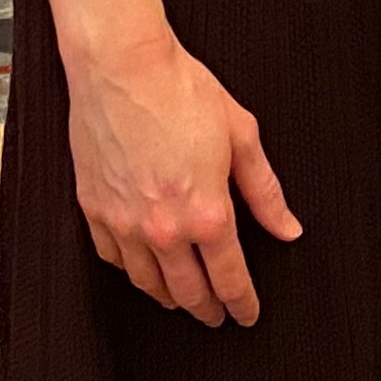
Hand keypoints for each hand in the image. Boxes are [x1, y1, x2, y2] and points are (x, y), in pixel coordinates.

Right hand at [64, 23, 299, 324]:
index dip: (242, 304)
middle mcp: (164, 228)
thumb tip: (287, 228)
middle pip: (189, 292)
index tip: (246, 314)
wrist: (121, 63)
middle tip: (216, 316)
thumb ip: (265, 191)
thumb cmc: (181, 89)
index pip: (230, 279)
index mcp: (207, 213)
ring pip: (148, 283)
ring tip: (181, 298)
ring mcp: (123, 222)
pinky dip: (130, 269)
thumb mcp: (240, 135)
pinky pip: (112, 257)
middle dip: (208, 310)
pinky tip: (140, 266)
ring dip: (169, 297)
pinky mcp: (93, 208)